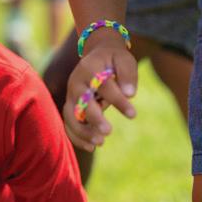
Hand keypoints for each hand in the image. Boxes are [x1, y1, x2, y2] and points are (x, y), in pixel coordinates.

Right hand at [63, 34, 136, 150]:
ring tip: (99, 143)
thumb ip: (127, 74)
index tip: (133, 114)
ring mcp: (71, 95)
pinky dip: (76, 136)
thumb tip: (129, 94)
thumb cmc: (113, 59)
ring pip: (70, 115)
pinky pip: (68, 123)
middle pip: (81, 102)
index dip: (117, 100)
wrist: (97, 55)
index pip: (103, 86)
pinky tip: (91, 147)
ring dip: (82, 131)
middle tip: (108, 131)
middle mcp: (76, 83)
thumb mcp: (124, 59)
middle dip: (93, 118)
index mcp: (89, 68)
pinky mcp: (71, 106)